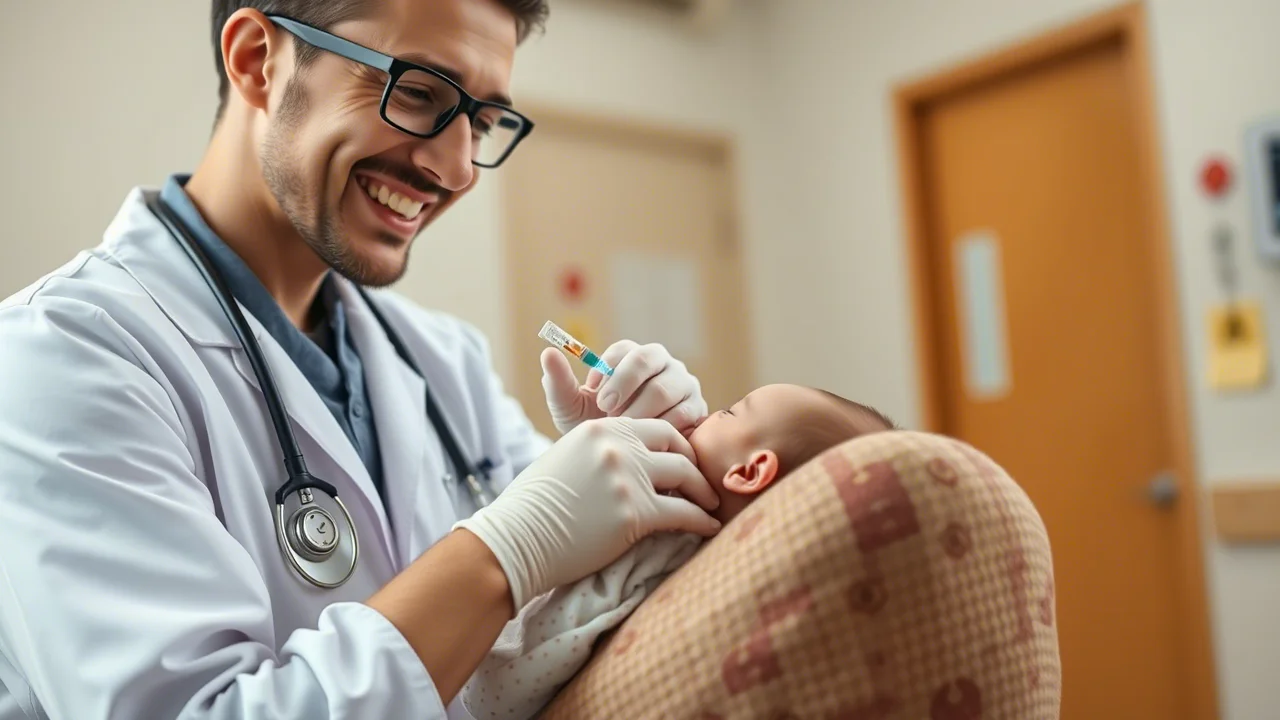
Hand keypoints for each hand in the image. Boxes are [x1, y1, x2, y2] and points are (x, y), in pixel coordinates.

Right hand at [453, 417, 720, 610]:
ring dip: (703, 493)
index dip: (676, 446)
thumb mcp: (565, 459)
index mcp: (601, 428)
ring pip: (686, 477)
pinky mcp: (635, 513)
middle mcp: (618, 446)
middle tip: (705, 484)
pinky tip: (710, 529)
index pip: (655, 429)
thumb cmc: (532, 508)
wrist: (515, 538)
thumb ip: (600, 454)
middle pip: (676, 447)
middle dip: (695, 466)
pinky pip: (683, 514)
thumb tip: (627, 467)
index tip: (686, 462)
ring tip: (711, 506)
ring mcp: (628, 478)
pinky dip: (701, 522)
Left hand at [541, 341, 708, 435]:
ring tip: (624, 431)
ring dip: (640, 411)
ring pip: (666, 388)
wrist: (622, 461)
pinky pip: (683, 414)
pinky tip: (645, 443)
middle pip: (648, 360)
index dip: (608, 371)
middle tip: (607, 413)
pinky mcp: (697, 410)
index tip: (593, 394)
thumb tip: (548, 351)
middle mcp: (663, 364)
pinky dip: (661, 428)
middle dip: (624, 387)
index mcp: (633, 356)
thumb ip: (558, 382)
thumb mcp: (571, 408)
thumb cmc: (596, 428)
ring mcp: (684, 385)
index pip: (625, 349)